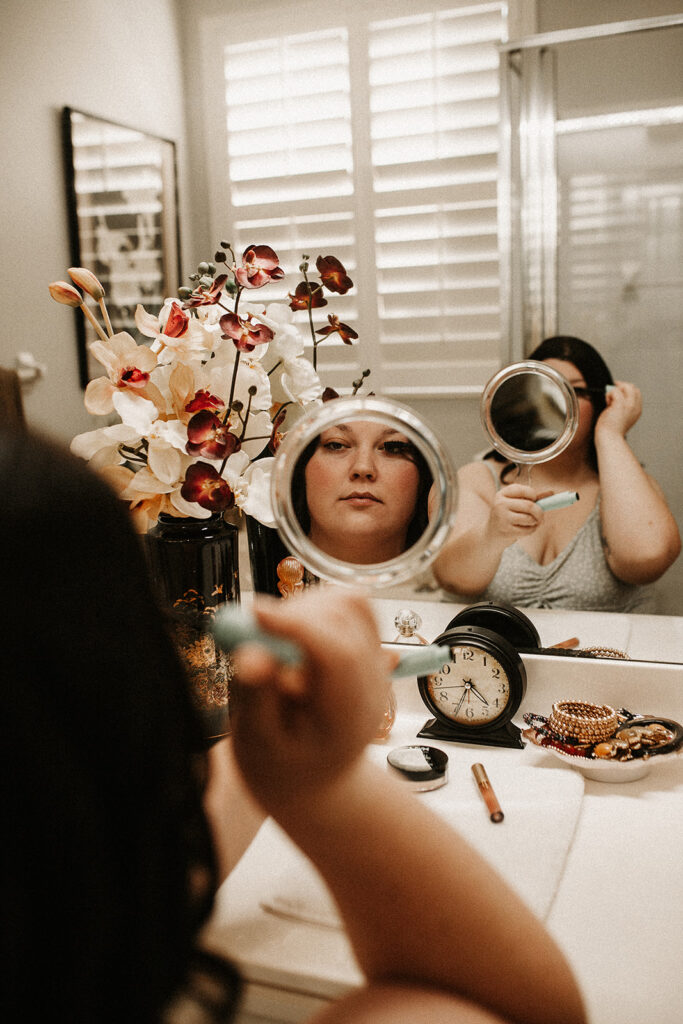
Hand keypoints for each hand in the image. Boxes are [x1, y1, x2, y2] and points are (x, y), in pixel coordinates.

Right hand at [230, 590, 394, 816]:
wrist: (313, 779)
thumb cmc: (282, 767)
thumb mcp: (257, 745)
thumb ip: (256, 698)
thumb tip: (251, 655)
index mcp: (348, 715)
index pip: (338, 654)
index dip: (297, 626)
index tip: (255, 613)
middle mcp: (371, 683)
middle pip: (345, 619)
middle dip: (293, 615)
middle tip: (253, 637)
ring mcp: (374, 663)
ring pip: (348, 602)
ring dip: (304, 608)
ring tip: (274, 644)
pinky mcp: (366, 647)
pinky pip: (348, 606)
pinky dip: (315, 608)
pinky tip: (292, 639)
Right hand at [486, 483, 549, 542]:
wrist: (491, 534)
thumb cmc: (507, 515)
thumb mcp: (516, 503)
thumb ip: (532, 498)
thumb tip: (551, 493)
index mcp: (503, 493)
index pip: (524, 490)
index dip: (534, 495)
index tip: (534, 500)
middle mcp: (500, 504)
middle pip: (529, 505)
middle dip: (540, 512)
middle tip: (541, 516)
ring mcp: (502, 517)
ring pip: (529, 518)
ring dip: (536, 522)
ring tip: (532, 523)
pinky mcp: (506, 530)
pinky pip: (527, 530)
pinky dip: (531, 530)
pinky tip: (525, 529)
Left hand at [595, 381, 641, 438]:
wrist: (609, 438)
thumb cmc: (611, 431)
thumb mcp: (620, 417)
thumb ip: (621, 407)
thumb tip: (613, 396)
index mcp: (637, 411)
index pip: (636, 393)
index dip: (626, 390)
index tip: (616, 393)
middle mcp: (635, 407)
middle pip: (633, 387)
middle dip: (621, 387)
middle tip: (611, 394)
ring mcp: (629, 405)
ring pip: (626, 386)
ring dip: (615, 391)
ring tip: (609, 401)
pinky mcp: (620, 405)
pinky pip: (615, 391)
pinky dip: (609, 394)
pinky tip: (606, 403)